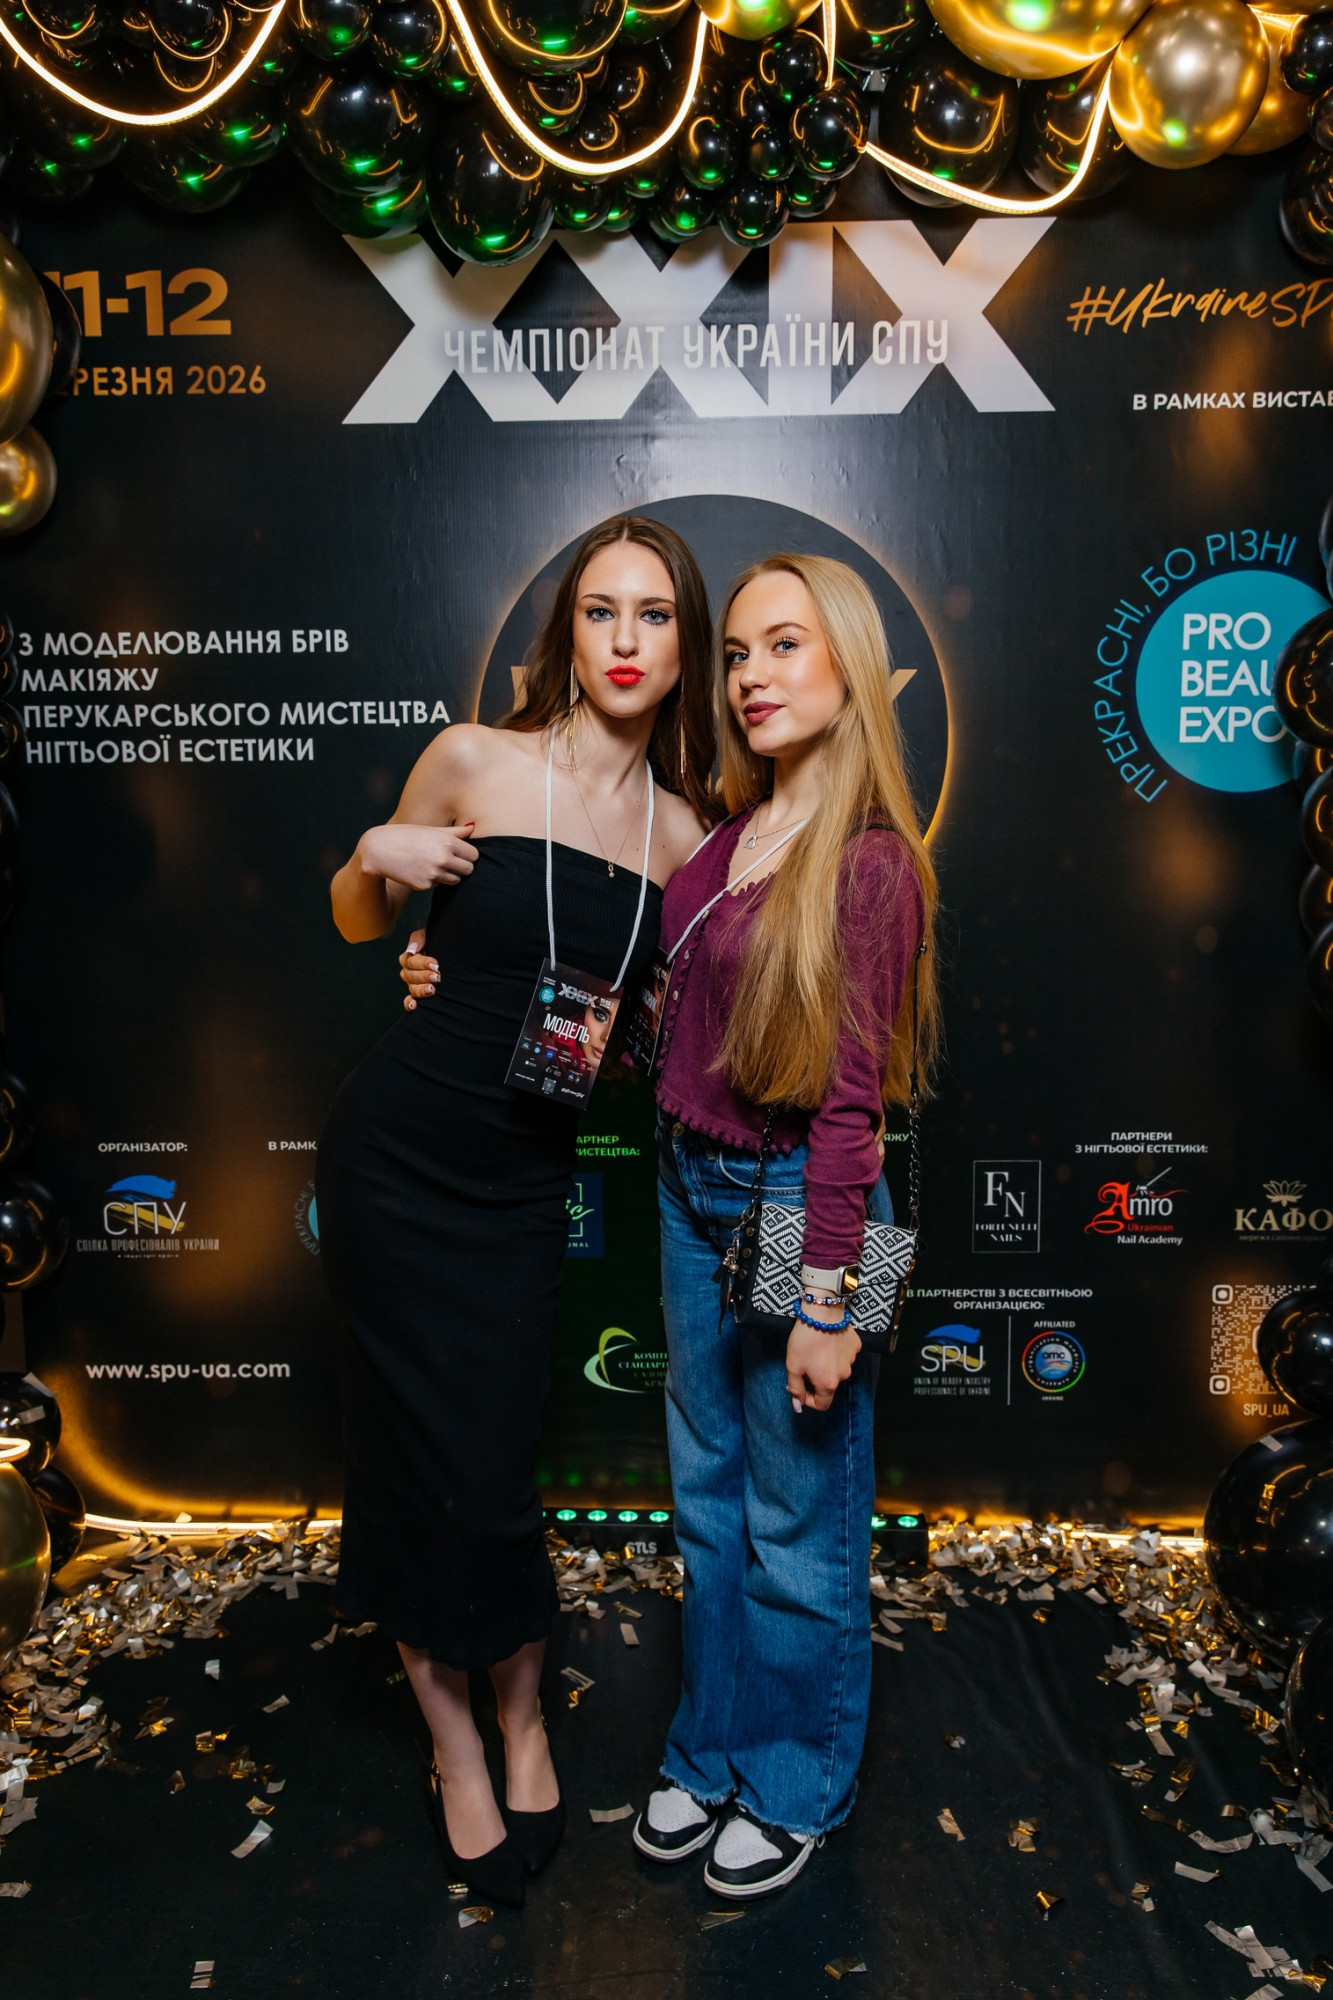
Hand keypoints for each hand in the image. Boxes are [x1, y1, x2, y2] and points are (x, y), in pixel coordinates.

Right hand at [357, 821, 476, 893]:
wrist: (379, 850)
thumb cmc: (406, 836)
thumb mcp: (429, 830)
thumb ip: (454, 832)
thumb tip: (473, 828)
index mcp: (447, 842)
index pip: (474, 855)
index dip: (468, 854)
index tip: (461, 852)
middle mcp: (443, 858)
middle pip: (469, 870)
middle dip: (463, 867)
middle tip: (451, 861)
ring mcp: (433, 873)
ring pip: (455, 880)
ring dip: (450, 875)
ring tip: (434, 864)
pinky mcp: (424, 885)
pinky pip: (438, 885)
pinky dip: (434, 880)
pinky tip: (421, 869)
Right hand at [399, 929, 437, 1011]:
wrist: (454, 954)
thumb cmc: (440, 942)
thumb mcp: (430, 934)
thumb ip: (419, 938)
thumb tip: (411, 950)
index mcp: (410, 957)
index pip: (409, 961)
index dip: (421, 963)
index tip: (436, 964)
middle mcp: (410, 971)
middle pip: (409, 976)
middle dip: (424, 976)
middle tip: (437, 977)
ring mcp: (414, 984)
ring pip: (411, 988)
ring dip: (420, 990)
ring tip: (432, 989)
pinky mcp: (419, 994)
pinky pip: (409, 1001)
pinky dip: (409, 1004)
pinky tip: (414, 1006)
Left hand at [786, 1319, 861, 1412]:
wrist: (821, 1313)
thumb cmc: (804, 1340)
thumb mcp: (793, 1366)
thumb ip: (796, 1389)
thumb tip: (798, 1407)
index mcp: (828, 1384)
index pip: (822, 1404)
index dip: (809, 1400)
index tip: (801, 1389)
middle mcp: (844, 1376)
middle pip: (829, 1385)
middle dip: (816, 1378)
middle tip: (805, 1362)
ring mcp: (852, 1360)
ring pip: (838, 1369)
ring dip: (827, 1364)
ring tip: (816, 1348)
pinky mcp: (856, 1346)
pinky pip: (845, 1354)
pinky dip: (836, 1351)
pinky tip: (828, 1340)